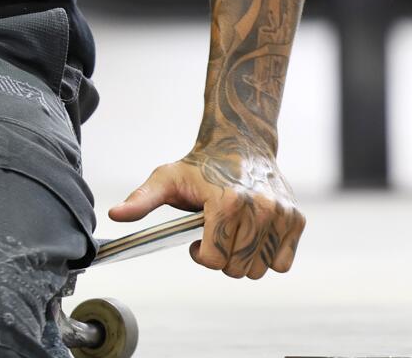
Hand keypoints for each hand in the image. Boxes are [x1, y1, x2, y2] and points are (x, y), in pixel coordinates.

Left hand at [107, 144, 304, 279]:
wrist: (241, 141)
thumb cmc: (201, 165)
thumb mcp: (166, 178)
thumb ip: (142, 199)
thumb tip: (115, 215)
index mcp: (227, 200)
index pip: (215, 260)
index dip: (202, 255)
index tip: (198, 239)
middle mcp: (260, 207)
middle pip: (237, 269)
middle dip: (222, 258)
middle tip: (216, 234)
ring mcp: (281, 213)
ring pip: (260, 269)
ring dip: (244, 259)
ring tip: (234, 234)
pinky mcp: (296, 219)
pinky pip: (282, 263)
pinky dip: (268, 257)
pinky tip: (254, 236)